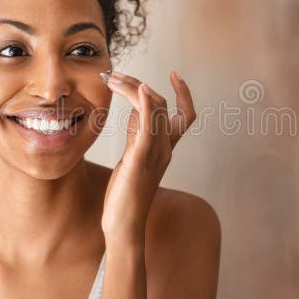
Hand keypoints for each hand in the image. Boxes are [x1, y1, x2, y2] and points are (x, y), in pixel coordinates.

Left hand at [100, 70, 195, 244]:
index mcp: (165, 149)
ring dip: (134, 87)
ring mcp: (154, 153)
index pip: (185, 115)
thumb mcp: (132, 158)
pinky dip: (145, 104)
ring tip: (113, 79)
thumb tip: (134, 110)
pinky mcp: (139, 159)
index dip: (184, 94)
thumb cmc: (126, 194)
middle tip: (115, 75)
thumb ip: (136, 134)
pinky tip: (139, 89)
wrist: (124, 225)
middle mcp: (164, 148)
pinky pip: (148, 126)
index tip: (175, 74)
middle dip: (139, 84)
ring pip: (154, 109)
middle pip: (162, 104)